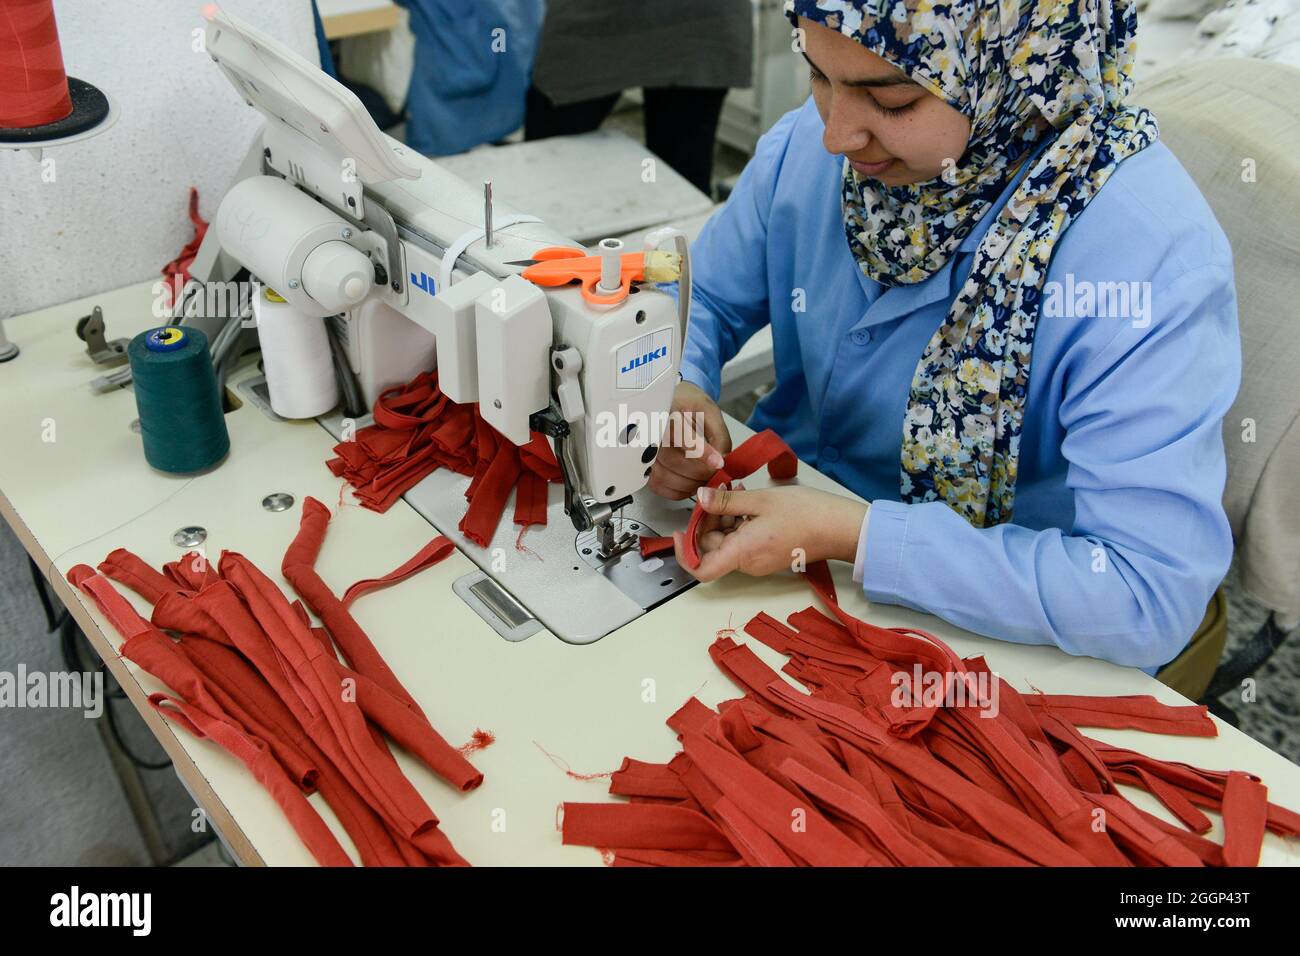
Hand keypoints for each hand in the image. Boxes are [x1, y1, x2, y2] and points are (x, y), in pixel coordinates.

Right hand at [648, 381, 732, 499]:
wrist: (671, 405)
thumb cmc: (689, 406)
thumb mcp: (710, 412)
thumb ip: (719, 436)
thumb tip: (721, 462)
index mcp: (666, 413)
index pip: (681, 436)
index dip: (701, 452)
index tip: (718, 463)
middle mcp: (650, 433)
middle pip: (675, 462)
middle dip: (702, 471)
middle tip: (716, 469)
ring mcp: (644, 451)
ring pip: (667, 477)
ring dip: (692, 483)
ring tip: (705, 475)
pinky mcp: (644, 468)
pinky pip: (660, 486)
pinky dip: (679, 490)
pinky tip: (690, 481)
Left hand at [672, 485, 868, 582]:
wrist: (840, 527)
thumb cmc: (807, 513)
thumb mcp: (760, 500)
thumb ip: (726, 502)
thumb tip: (700, 499)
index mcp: (743, 552)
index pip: (700, 569)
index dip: (682, 553)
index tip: (679, 530)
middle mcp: (748, 563)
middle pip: (711, 549)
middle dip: (707, 522)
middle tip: (716, 494)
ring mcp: (758, 561)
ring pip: (726, 543)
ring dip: (724, 520)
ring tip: (734, 492)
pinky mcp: (767, 555)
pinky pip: (742, 542)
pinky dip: (738, 524)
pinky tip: (746, 503)